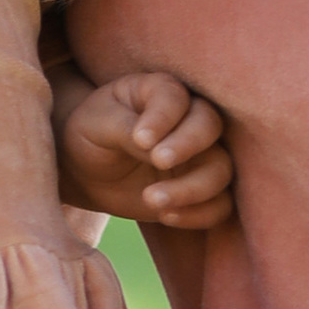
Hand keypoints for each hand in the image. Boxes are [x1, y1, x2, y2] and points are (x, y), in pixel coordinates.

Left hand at [58, 67, 231, 229]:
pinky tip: (165, 216)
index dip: (164, 117)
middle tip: (158, 160)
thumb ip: (126, 129)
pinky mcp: (200, 189)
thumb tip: (154, 145)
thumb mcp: (96, 124)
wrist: (87, 172)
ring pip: (221, 168)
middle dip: (188, 144)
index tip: (140, 139)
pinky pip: (221, 204)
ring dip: (193, 187)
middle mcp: (188, 120)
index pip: (175, 97)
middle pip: (210, 125)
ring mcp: (199, 156)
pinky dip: (201, 214)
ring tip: (151, 199)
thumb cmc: (90, 135)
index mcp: (160, 92)